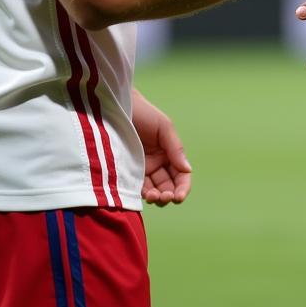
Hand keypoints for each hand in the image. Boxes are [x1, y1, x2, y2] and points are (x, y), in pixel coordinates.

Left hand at [131, 89, 191, 205]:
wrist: (117, 107)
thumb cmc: (143, 113)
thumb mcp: (164, 127)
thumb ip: (176, 148)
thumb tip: (188, 169)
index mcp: (169, 153)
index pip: (181, 175)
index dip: (183, 188)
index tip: (179, 197)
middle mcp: (157, 163)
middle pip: (168, 187)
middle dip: (169, 196)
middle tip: (164, 197)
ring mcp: (142, 169)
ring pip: (154, 191)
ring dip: (156, 198)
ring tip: (153, 197)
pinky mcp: (127, 172)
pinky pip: (137, 188)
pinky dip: (142, 195)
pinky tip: (143, 195)